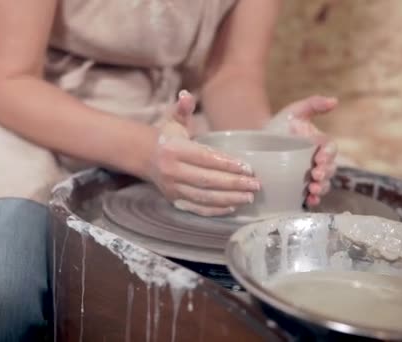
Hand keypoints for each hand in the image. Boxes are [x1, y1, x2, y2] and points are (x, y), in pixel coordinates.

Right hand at [149, 90, 260, 215]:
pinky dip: (215, 210)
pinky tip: (233, 207)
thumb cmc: (168, 137)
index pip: (205, 158)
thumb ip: (183, 108)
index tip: (248, 168)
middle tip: (256, 185)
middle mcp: (171, 171)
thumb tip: (186, 94)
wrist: (145, 157)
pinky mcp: (174, 201)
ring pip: (204, 197)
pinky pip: (197, 209)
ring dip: (229, 199)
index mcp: (174, 150)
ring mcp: (172, 189)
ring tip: (249, 197)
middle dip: (234, 184)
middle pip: (207, 180)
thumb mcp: (174, 120)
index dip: (227, 164)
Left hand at [265, 95, 337, 205]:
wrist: (257, 143)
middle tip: (315, 176)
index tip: (319, 158)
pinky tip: (309, 202)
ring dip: (321, 188)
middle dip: (325, 174)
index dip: (328, 154)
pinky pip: (311, 196)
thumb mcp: (293, 112)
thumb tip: (335, 101)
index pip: (330, 149)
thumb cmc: (278, 126)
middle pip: (330, 169)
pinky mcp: (300, 187)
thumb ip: (313, 104)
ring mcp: (309, 175)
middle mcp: (317, 161)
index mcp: (319, 144)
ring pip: (323, 184)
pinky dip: (313, 200)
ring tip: (312, 190)